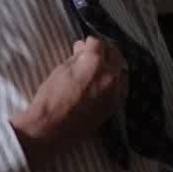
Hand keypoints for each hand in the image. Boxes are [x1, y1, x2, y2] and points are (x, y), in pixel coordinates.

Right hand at [12, 37, 128, 156]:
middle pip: (114, 54)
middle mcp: (110, 75)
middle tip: (93, 54)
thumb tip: (83, 49)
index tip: (83, 45)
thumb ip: (76, 58)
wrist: (51, 129)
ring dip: (112, 66)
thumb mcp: (60, 71)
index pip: (97, 43)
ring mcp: (116, 92)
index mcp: (94, 63)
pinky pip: (122, 87)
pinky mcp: (115, 105)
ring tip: (100, 68)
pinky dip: (116, 81)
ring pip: (121, 70)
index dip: (88, 42)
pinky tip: (105, 83)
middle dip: (104, 51)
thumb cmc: (50, 98)